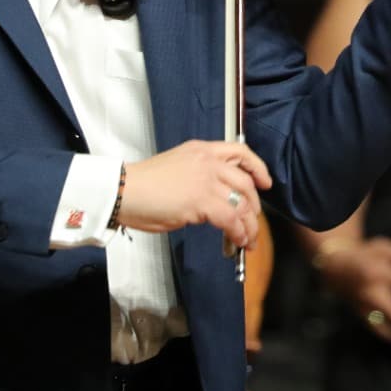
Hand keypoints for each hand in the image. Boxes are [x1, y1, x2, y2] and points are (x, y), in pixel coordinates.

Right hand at [118, 140, 271, 248]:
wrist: (124, 190)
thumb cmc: (143, 184)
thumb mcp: (178, 167)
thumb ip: (201, 177)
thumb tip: (216, 199)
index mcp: (201, 150)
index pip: (240, 151)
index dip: (258, 168)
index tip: (265, 183)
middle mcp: (208, 161)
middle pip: (246, 182)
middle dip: (254, 206)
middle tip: (253, 222)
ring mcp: (206, 180)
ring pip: (242, 203)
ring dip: (249, 225)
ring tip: (249, 239)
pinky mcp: (201, 201)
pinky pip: (230, 219)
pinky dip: (238, 232)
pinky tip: (236, 241)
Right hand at [316, 236, 390, 344]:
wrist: (338, 269)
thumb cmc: (365, 256)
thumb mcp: (382, 247)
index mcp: (376, 272)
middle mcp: (370, 293)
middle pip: (388, 308)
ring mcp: (365, 308)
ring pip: (381, 325)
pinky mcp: (363, 317)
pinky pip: (377, 330)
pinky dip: (390, 337)